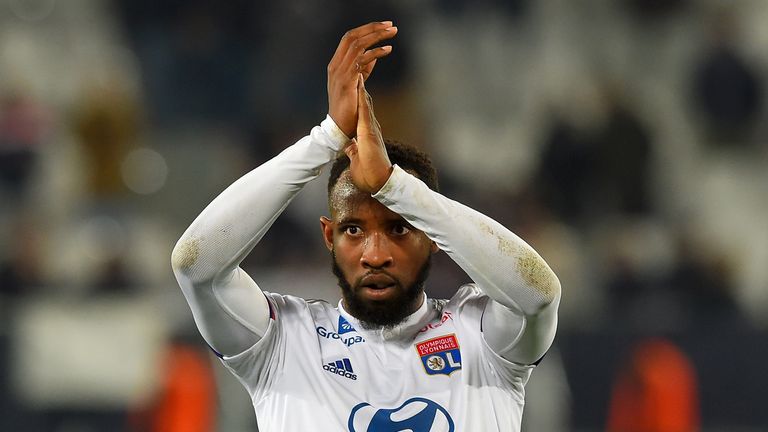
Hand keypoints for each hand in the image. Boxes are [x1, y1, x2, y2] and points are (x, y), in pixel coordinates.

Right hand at [328, 21, 397, 137]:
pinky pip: (361, 60)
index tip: (384, 25)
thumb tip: (375, 55)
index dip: (366, 29)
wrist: (340, 127)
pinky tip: (387, 50)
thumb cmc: (349, 107)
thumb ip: (363, 68)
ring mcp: (340, 73)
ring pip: (357, 45)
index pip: (349, 38)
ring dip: (376, 36)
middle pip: (352, 37)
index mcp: (336, 64)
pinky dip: (375, 53)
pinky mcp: (347, 82)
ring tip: (392, 33)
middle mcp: (335, 66)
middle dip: (372, 28)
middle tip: (391, 25)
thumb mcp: (356, 83)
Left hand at [344, 74, 391, 193]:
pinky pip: (365, 109)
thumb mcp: (359, 156)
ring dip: (362, 83)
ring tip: (361, 65)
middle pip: (366, 100)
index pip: (362, 108)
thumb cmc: (369, 172)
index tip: (355, 80)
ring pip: (366, 100)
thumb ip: (355, 149)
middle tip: (362, 64)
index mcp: (367, 131)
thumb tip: (350, 147)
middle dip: (362, 83)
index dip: (359, 93)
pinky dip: (362, 95)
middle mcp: (370, 126)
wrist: (379, 180)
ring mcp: (371, 127)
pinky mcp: (369, 131)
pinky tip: (359, 82)